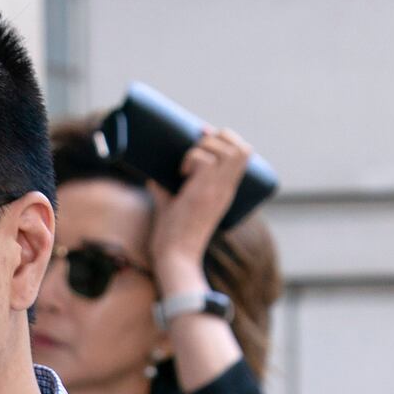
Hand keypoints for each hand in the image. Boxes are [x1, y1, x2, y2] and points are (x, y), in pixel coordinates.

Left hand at [147, 127, 251, 292]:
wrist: (175, 256)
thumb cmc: (173, 236)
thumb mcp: (173, 205)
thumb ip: (165, 189)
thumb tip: (151, 175)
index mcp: (226, 191)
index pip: (243, 154)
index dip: (227, 139)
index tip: (203, 137)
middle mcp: (227, 188)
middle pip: (243, 148)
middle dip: (219, 137)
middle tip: (195, 148)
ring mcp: (218, 190)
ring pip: (229, 150)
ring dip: (205, 147)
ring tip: (187, 165)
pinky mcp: (204, 193)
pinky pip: (205, 160)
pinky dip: (192, 158)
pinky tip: (182, 173)